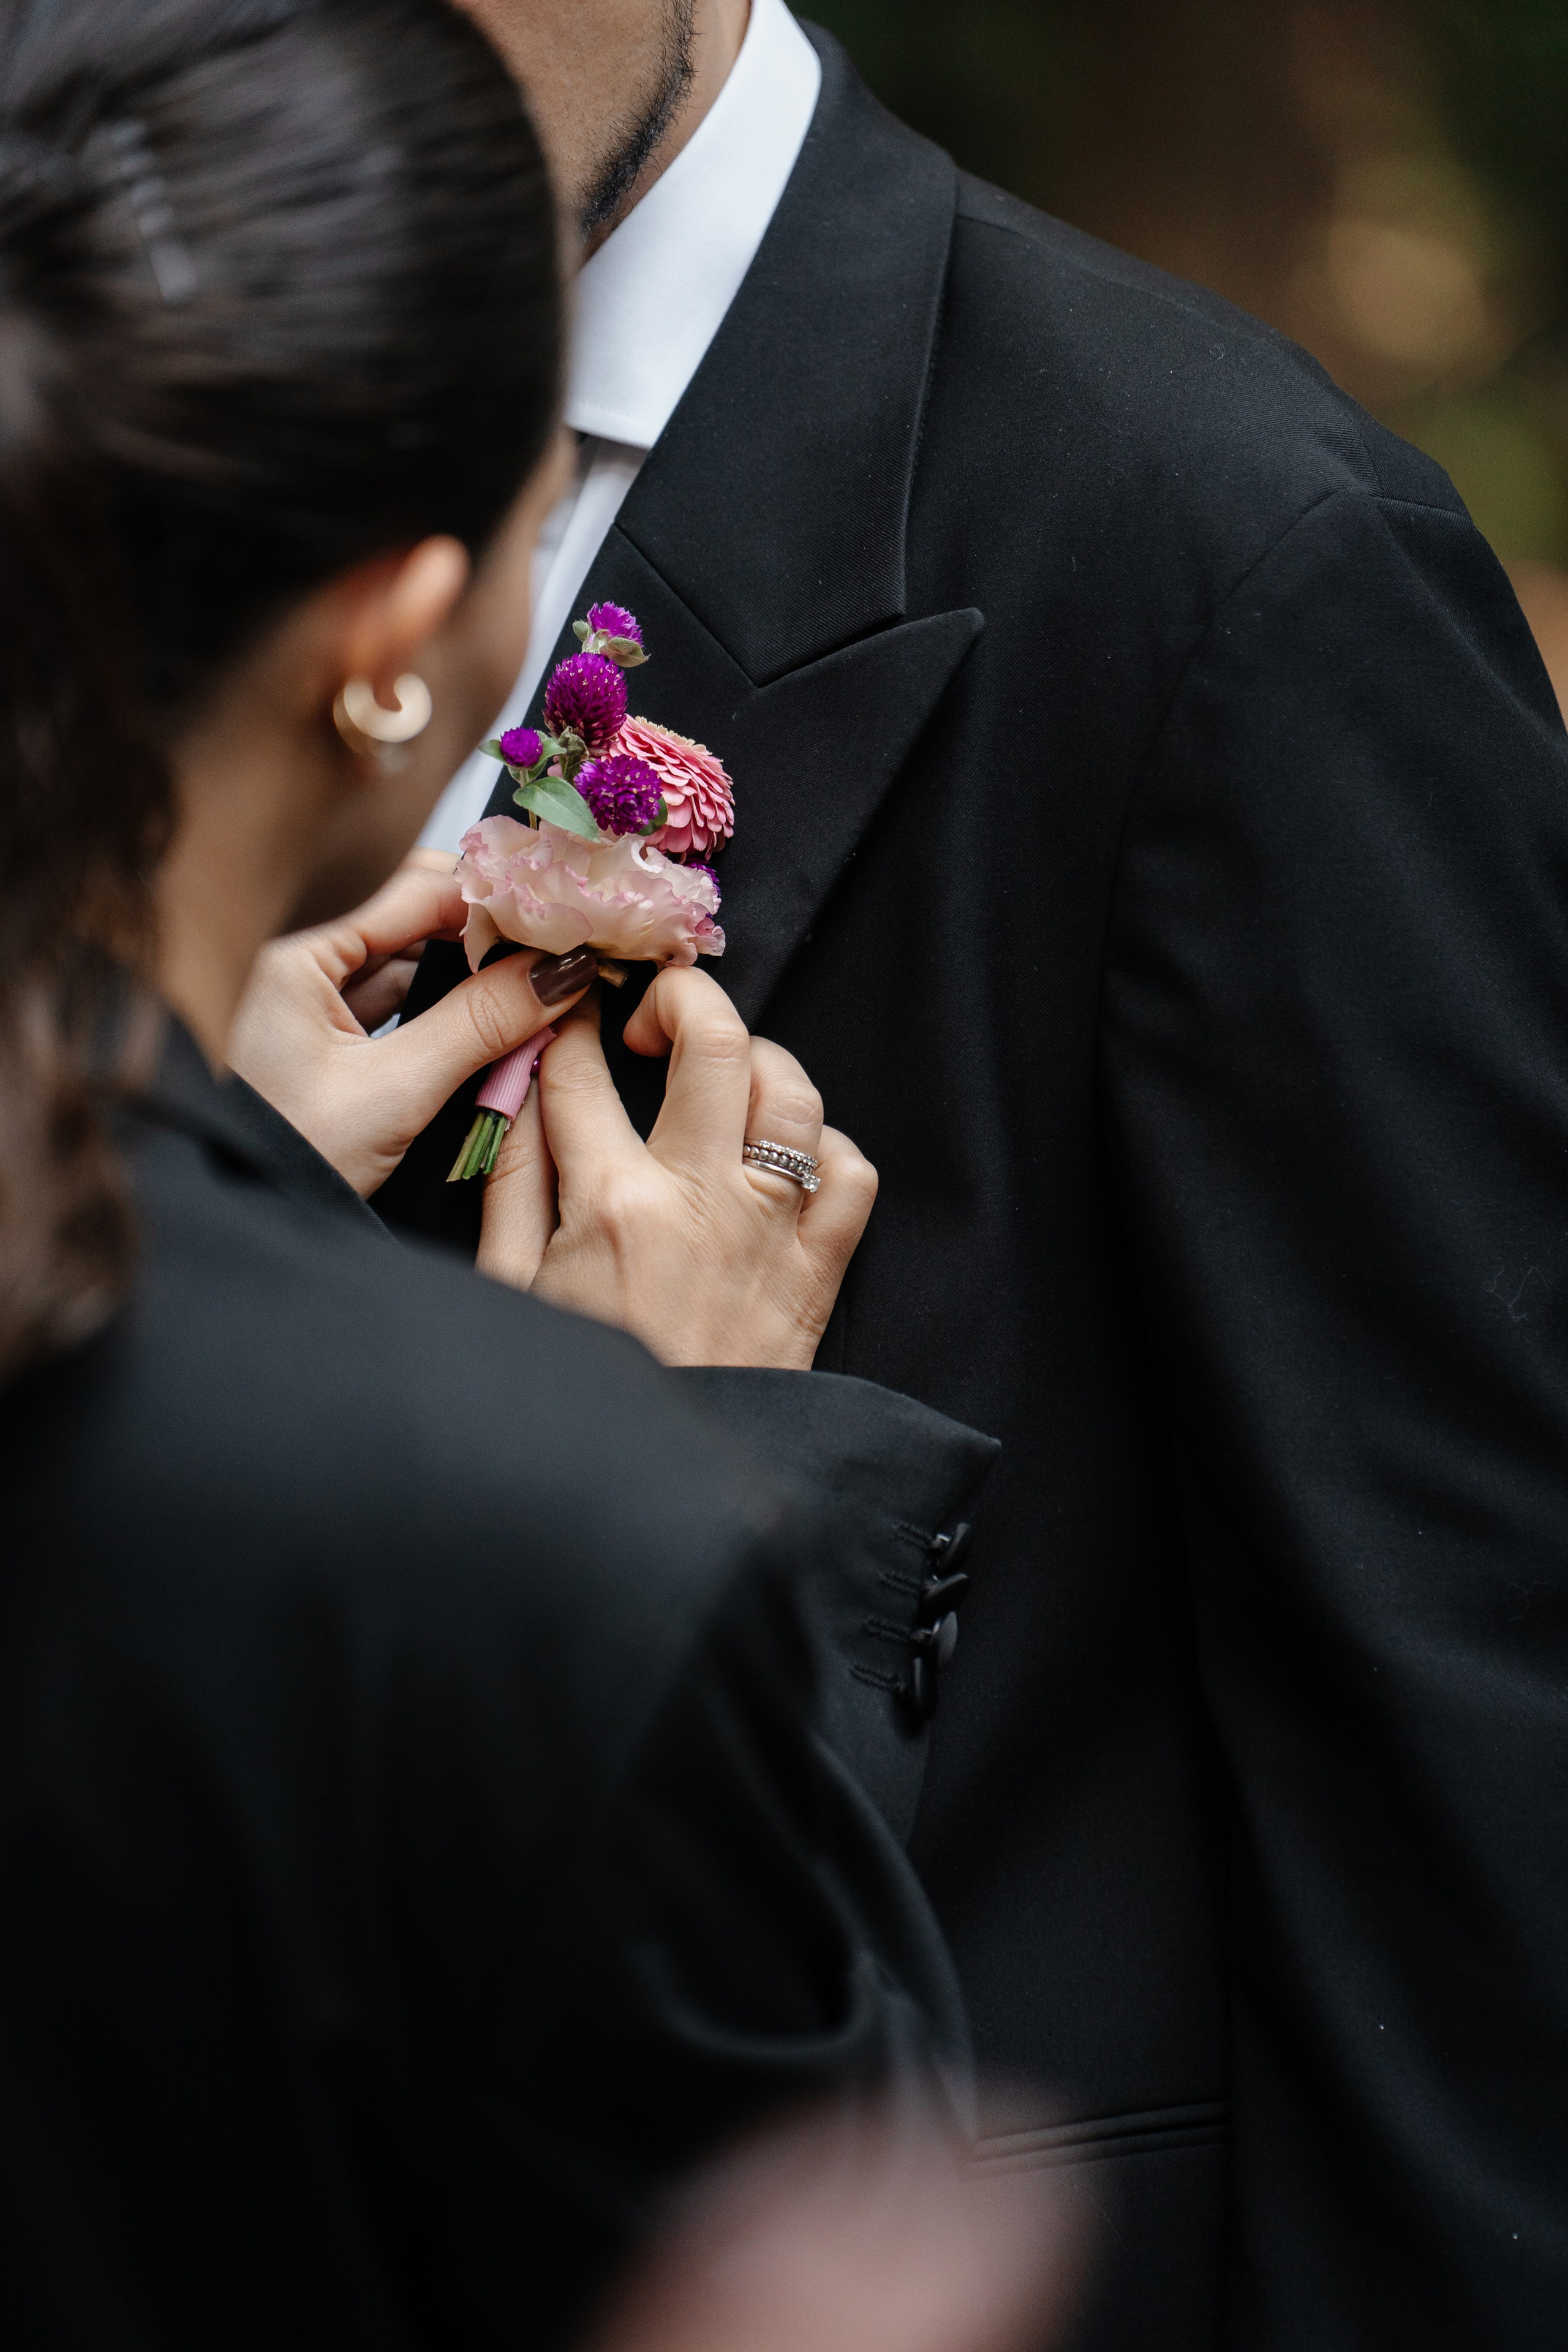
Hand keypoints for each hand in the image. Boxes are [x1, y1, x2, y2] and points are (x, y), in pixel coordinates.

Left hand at [229, 851, 595, 1196]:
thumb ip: (479, 1026)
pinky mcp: (322, 1051)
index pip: (413, 890)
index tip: (557, 910)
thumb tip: (560, 974)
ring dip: (468, 981)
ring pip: (406, 971)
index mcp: (297, 957)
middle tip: (556, 949)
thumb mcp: (394, 1092)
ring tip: (535, 988)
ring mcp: (308, 1010)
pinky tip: (489, 1027)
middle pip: (411, 924)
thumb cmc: (286, 1158)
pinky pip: (393, 1013)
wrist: (234, 1226)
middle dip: (485, 938)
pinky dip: (442, 1018)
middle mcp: (297, 969)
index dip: (490, 896)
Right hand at [477, 967, 877, 1367]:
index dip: (565, 1023)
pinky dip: (823, 1148)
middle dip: (681, 994)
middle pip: (716, 1041)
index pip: (580, 1069)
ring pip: (793, 1092)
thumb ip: (513, 1180)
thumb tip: (515, 1090)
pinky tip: (780, 1159)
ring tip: (720, 1077)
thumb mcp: (511, 1287)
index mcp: (610, 1204)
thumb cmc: (580, 1387)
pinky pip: (850, 1172)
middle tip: (650, 1015)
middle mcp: (701, 1201)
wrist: (658, 1488)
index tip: (564, 1010)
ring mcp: (770, 1232)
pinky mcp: (818, 1271)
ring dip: (757, 1062)